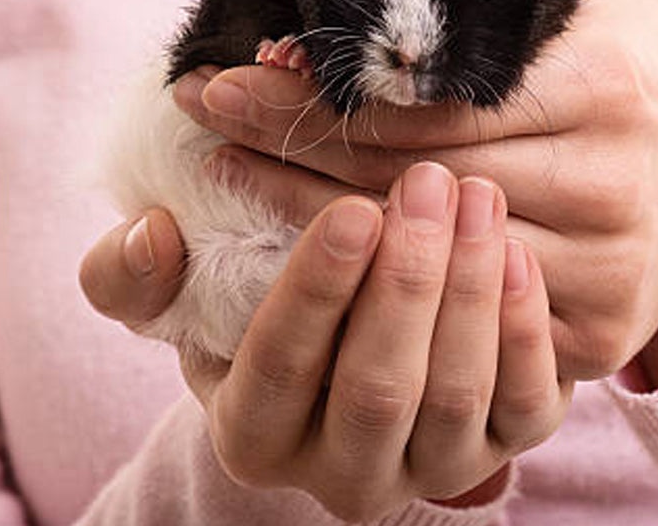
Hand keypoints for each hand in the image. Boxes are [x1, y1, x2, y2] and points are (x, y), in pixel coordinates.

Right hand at [80, 160, 570, 520]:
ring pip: (454, 396)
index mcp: (255, 433)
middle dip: (407, 282)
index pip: (279, 366)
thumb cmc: (265, 312)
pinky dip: (524, 331)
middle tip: (429, 185)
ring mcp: (427, 466)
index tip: (353, 208)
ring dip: (468, 292)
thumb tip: (150, 233)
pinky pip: (524, 405)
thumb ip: (133, 274)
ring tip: (478, 199)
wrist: (348, 347)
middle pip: (377, 387)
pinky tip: (516, 253)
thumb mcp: (188, 298)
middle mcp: (342, 471)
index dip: (317, 289)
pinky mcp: (498, 447)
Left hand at [173, 0, 657, 387]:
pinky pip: (464, 320)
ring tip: (235, 176)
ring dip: (315, 222)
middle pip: (410, 181)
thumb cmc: (632, 66)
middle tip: (211, 118)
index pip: (419, 104)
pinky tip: (322, 256)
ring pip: (424, 258)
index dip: (312, 96)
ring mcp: (602, 267)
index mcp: (596, 85)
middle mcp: (605, 181)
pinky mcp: (597, 330)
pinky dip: (385, 290)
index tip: (228, 75)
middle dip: (290, 149)